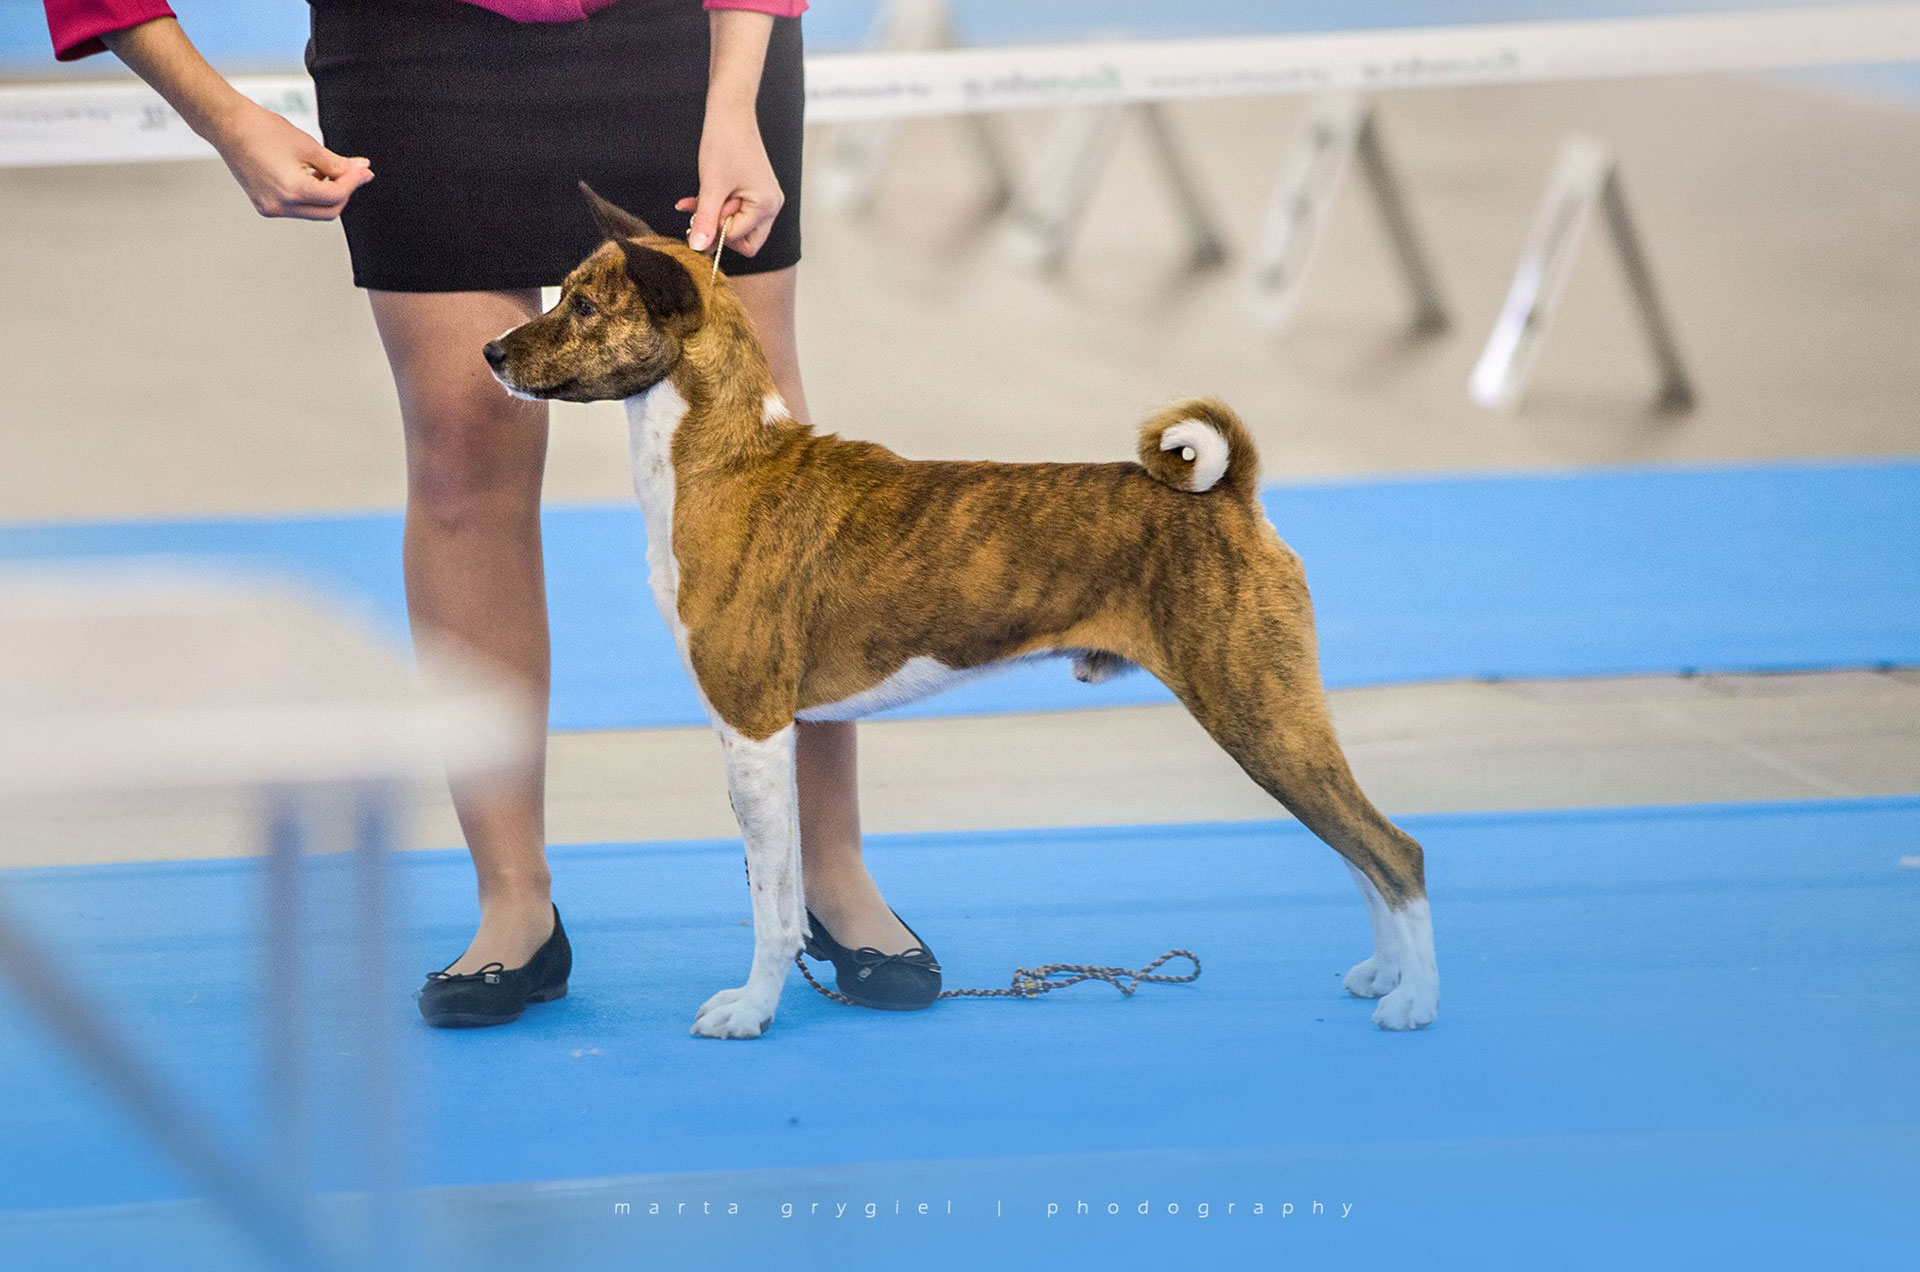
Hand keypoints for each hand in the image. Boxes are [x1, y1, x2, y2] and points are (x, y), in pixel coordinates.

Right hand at [204, 98, 372, 220]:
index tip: (364, 171)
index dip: (354, 182)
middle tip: (350, 173)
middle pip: (328, 211)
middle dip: (343, 193)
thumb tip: (362, 169)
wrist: (227, 125)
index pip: (336, 196)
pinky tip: (309, 176)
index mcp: (292, 191)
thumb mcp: (308, 146)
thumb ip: (338, 163)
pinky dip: (309, 196)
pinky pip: (297, 208)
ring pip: (313, 211)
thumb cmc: (262, 129)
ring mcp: (270, 208)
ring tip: (326, 170)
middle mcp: (280, 206)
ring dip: (327, 195)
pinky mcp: (264, 205)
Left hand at [677, 105, 781, 257]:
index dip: (717, 232)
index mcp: (766, 206)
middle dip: (719, 230)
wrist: (730, 113)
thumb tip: (697, 248)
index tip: (698, 218)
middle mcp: (772, 206)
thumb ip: (706, 220)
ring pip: (738, 226)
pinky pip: (736, 212)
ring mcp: (765, 199)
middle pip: (745, 240)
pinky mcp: (755, 192)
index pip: (740, 240)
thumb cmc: (724, 143)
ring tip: (696, 202)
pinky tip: (696, 200)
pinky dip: (717, 208)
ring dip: (714, 218)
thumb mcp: (711, 187)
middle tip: (702, 213)